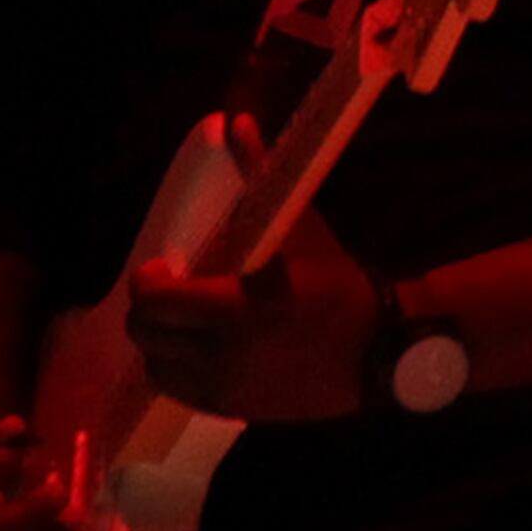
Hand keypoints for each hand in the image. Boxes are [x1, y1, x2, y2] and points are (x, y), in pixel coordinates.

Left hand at [125, 126, 380, 420]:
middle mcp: (224, 354)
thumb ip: (260, 174)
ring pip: (157, 368)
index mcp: (236, 307)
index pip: (153, 303)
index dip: (149, 282)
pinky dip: (182, 371)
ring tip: (189, 325)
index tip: (167, 268)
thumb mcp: (300, 227)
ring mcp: (230, 387)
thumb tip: (236, 121)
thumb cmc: (340, 283)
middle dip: (151, 312)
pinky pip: (182, 393)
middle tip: (175, 295)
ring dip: (163, 344)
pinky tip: (205, 352)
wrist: (385, 350)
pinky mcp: (238, 409)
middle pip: (146, 336)